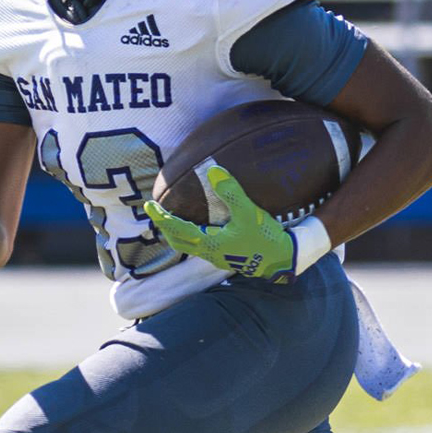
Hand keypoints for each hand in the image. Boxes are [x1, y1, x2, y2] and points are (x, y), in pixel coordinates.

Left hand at [145, 165, 294, 282]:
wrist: (283, 261)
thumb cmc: (266, 239)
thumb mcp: (249, 214)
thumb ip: (231, 192)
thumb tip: (213, 171)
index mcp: (209, 244)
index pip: (176, 229)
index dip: (161, 217)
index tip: (148, 205)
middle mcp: (209, 253)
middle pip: (177, 241)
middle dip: (164, 226)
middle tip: (156, 210)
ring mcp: (217, 257)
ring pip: (187, 246)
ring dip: (176, 232)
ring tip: (172, 218)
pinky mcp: (226, 257)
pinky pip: (199, 246)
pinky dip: (190, 235)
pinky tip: (198, 226)